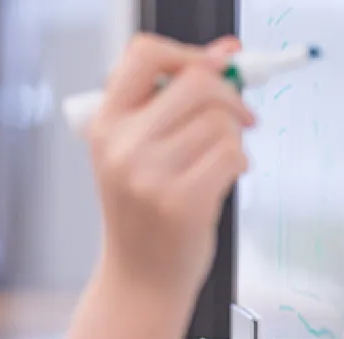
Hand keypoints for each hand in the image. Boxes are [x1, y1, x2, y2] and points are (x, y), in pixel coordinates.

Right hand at [89, 34, 253, 298]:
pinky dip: (238, 164)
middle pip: (197, 83)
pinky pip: (232, 154)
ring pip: (220, 121)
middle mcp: (121, 148)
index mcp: (105, 127)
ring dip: (233, 137)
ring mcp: (149, 176)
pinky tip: (222, 181)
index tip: (210, 68)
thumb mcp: (137, 152)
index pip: (144, 55)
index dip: (185, 53)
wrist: (139, 280)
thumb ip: (174, 101)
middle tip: (239, 116)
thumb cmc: (144, 213)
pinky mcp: (182, 202)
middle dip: (229, 95)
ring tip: (217, 162)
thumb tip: (226, 52)